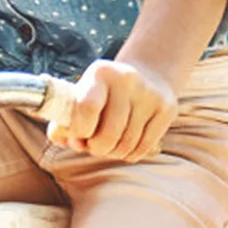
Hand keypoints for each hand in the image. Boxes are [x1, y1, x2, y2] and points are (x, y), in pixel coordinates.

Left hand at [47, 58, 176, 162]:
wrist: (147, 75)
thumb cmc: (104, 93)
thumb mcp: (82, 95)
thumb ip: (64, 118)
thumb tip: (61, 137)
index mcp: (100, 73)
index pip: (87, 108)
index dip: (79, 131)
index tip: (77, 136)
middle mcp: (127, 79)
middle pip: (108, 133)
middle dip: (96, 148)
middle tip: (92, 146)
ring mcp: (150, 94)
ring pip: (126, 144)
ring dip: (112, 153)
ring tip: (107, 146)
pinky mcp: (167, 109)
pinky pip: (143, 147)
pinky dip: (129, 154)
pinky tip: (124, 147)